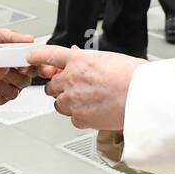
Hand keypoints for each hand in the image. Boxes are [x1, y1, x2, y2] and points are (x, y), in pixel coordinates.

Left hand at [0, 28, 35, 104]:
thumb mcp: (0, 37)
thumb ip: (14, 38)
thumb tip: (29, 39)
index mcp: (26, 63)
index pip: (39, 68)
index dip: (34, 69)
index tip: (22, 67)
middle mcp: (21, 77)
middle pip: (25, 81)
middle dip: (11, 74)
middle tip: (1, 67)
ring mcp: (12, 89)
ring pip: (12, 92)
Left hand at [27, 46, 145, 130]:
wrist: (143, 96)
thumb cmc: (133, 77)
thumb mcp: (110, 59)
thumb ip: (90, 62)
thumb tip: (85, 63)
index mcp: (79, 60)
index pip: (49, 55)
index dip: (37, 56)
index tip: (31, 57)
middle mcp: (71, 79)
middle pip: (52, 85)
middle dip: (61, 88)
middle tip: (76, 90)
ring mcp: (73, 99)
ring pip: (59, 104)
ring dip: (69, 103)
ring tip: (90, 102)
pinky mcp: (80, 118)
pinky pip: (73, 119)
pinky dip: (81, 117)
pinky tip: (96, 112)